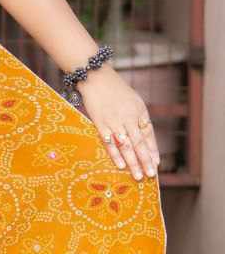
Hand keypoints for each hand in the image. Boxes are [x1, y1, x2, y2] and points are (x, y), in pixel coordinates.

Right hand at [76, 63, 159, 180]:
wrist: (96, 77)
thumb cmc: (116, 90)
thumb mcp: (134, 101)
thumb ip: (138, 118)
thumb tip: (143, 137)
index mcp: (139, 111)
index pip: (148, 134)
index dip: (152, 150)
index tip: (156, 163)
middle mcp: (129, 117)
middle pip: (139, 142)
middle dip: (145, 160)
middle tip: (150, 174)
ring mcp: (114, 121)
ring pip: (126, 145)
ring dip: (133, 162)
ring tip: (138, 175)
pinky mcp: (100, 123)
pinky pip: (109, 142)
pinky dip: (116, 155)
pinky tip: (121, 166)